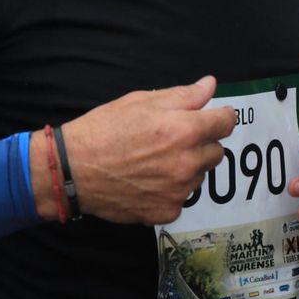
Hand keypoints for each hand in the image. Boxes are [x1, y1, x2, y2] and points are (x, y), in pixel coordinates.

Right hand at [30, 77, 237, 224]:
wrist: (72, 170)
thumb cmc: (103, 130)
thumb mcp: (141, 102)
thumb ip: (182, 96)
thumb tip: (209, 86)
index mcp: (184, 131)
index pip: (226, 123)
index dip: (219, 117)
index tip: (211, 118)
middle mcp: (187, 163)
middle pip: (216, 152)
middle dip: (201, 144)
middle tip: (171, 141)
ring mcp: (178, 191)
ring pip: (199, 176)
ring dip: (187, 168)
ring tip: (154, 161)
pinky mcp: (166, 211)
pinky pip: (180, 198)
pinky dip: (170, 191)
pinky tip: (147, 181)